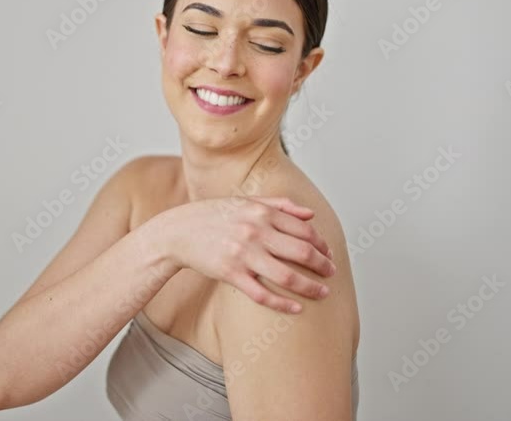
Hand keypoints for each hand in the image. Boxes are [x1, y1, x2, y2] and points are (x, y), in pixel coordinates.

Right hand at [151, 196, 335, 313]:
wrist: (178, 231)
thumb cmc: (213, 216)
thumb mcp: (245, 201)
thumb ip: (279, 204)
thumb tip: (310, 214)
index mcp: (261, 212)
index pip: (304, 230)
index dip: (322, 244)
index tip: (328, 254)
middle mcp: (255, 232)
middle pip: (302, 252)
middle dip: (323, 266)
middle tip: (331, 274)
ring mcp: (243, 254)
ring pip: (287, 276)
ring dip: (310, 287)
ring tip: (322, 292)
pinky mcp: (230, 274)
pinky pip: (262, 294)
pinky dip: (283, 303)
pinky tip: (296, 308)